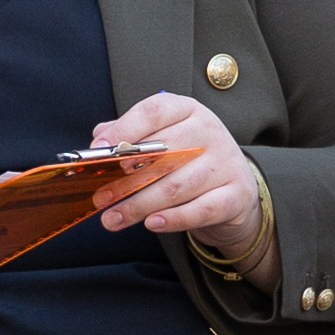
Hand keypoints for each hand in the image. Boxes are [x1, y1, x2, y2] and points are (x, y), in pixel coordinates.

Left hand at [89, 91, 263, 265]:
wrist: (235, 189)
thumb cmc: (189, 161)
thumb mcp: (164, 139)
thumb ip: (131, 136)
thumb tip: (100, 136)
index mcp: (188, 110)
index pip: (153, 112)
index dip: (123, 130)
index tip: (98, 149)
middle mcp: (209, 131)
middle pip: (162, 153)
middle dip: (125, 178)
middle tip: (100, 197)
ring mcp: (226, 163)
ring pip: (176, 186)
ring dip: (139, 205)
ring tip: (113, 218)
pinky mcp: (236, 194)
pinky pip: (201, 210)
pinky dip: (173, 219)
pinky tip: (151, 224)